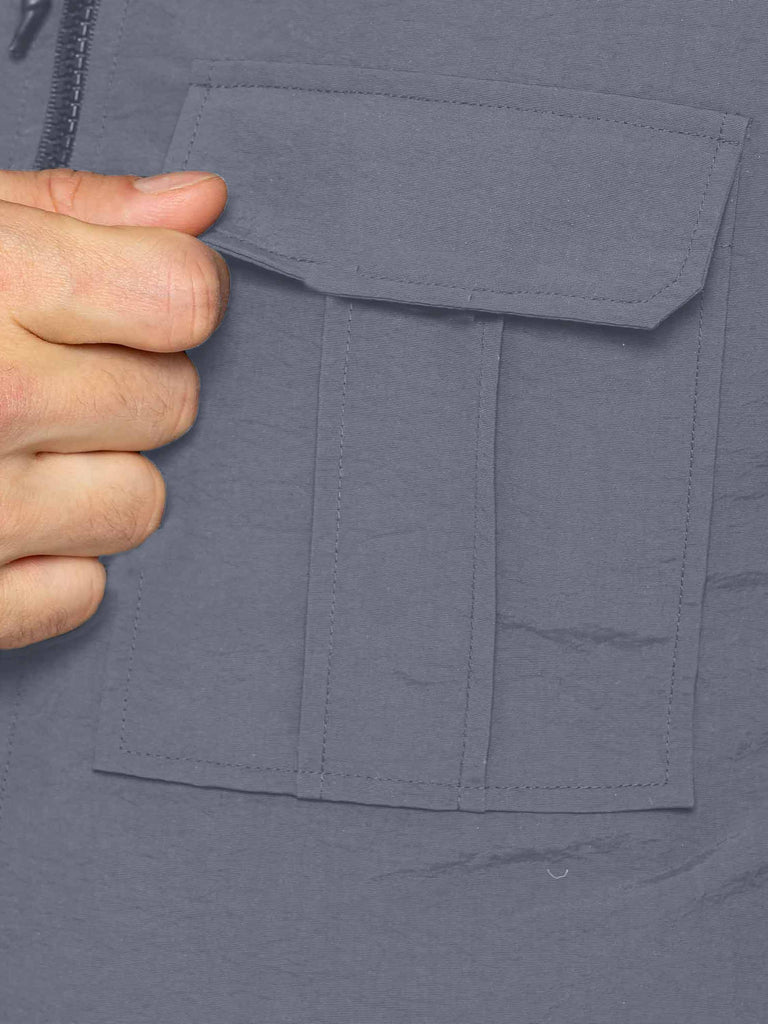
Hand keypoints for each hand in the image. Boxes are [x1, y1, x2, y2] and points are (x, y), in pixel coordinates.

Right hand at [0, 167, 229, 649]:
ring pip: (140, 505)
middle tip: (56, 379)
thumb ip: (77, 211)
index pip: (184, 297)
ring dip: (97, 480)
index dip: (177, 292)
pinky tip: (2, 524)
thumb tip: (204, 201)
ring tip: (21, 452)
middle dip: (131, 387)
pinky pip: (82, 592)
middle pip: (175, 403)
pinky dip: (53, 564)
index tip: (147, 297)